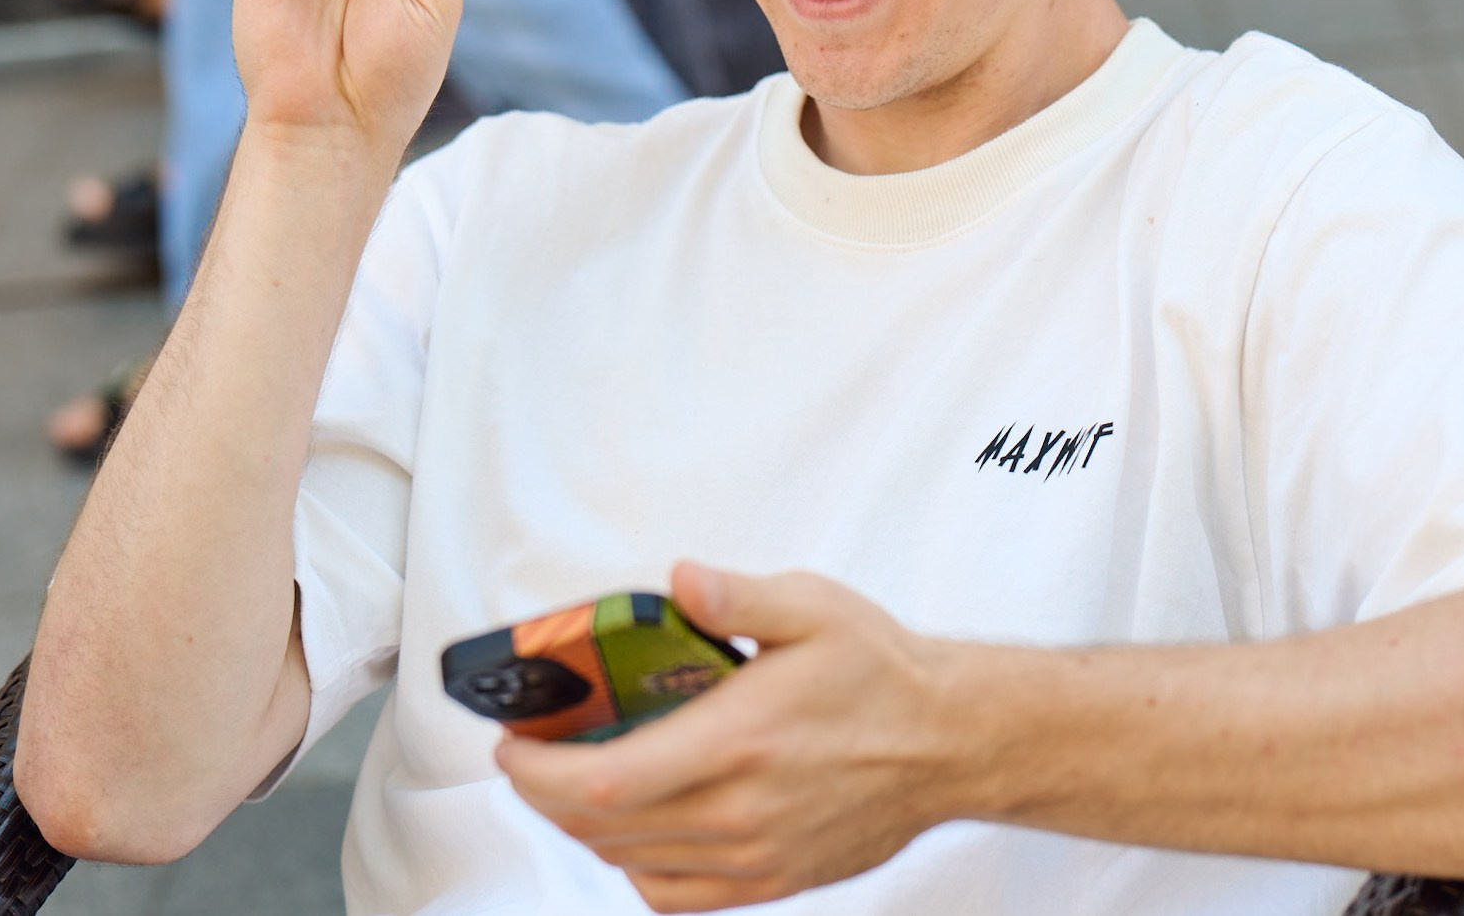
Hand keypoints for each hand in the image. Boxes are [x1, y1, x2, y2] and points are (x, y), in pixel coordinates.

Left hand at [497, 565, 966, 911]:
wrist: (949, 743)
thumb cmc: (880, 672)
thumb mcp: (814, 608)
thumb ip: (739, 595)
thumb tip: (681, 579)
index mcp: (737, 740)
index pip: (600, 783)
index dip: (536, 771)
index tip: (514, 741)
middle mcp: (739, 810)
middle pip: (600, 827)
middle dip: (545, 792)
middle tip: (534, 751)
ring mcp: (754, 856)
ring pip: (629, 860)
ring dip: (584, 826)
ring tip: (575, 780)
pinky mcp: (770, 881)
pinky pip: (673, 894)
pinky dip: (634, 866)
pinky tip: (636, 827)